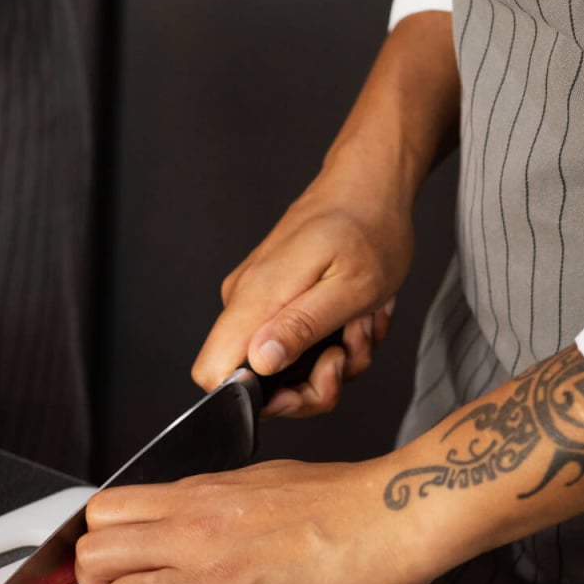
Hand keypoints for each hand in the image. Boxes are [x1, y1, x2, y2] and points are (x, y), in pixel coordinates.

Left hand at [74, 459, 444, 583]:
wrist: (386, 523)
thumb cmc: (334, 500)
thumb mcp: (250, 480)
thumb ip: (199, 503)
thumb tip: (167, 522)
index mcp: (193, 496)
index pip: (100, 514)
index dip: (102, 537)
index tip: (121, 551)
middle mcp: (189, 537)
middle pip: (92, 561)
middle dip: (101, 578)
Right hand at [191, 185, 411, 417]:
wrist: (371, 184)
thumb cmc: (368, 227)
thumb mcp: (351, 288)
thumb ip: (301, 327)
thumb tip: (258, 362)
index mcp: (256, 298)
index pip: (212, 372)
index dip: (254, 399)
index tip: (304, 383)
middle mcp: (246, 301)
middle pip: (255, 382)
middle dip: (312, 383)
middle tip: (347, 353)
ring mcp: (260, 301)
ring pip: (286, 367)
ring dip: (334, 358)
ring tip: (361, 321)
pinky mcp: (276, 300)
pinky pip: (298, 344)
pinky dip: (334, 339)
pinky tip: (356, 313)